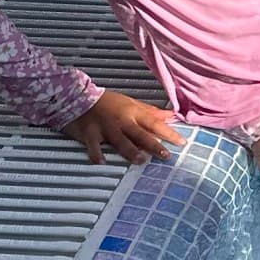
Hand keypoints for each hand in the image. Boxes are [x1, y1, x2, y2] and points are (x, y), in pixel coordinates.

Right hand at [64, 90, 182, 164]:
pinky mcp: (89, 134)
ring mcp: (105, 127)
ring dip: (130, 150)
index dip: (169, 132)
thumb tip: (172, 115)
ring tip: (140, 160)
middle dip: (153, 144)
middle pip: (140, 134)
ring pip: (120, 140)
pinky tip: (101, 163)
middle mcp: (121, 120)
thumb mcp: (131, 103)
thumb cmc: (108, 102)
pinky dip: (96, 154)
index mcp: (133, 112)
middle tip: (166, 155)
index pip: (154, 123)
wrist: (78, 96)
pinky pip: (93, 146)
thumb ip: (151, 111)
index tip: (182, 142)